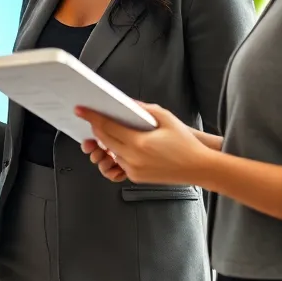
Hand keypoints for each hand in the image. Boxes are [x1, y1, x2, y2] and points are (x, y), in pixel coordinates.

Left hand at [75, 103, 212, 185]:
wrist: (199, 168)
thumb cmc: (185, 143)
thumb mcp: (166, 118)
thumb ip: (144, 109)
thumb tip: (126, 103)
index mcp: (139, 143)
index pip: (108, 128)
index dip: (93, 117)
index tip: (82, 110)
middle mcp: (133, 159)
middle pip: (105, 140)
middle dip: (97, 127)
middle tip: (92, 116)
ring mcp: (133, 170)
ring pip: (111, 152)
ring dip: (107, 141)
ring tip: (110, 129)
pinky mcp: (136, 177)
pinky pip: (120, 162)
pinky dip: (118, 152)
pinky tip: (124, 143)